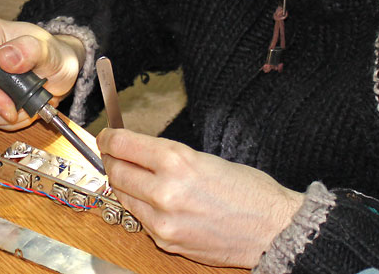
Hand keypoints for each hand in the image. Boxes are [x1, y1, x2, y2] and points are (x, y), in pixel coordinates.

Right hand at [0, 16, 84, 130]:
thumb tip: (5, 57)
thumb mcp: (48, 49)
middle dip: (0, 106)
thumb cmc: (53, 53)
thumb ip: (29, 50)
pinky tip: (23, 111)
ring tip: (29, 106)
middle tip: (25, 109)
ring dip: (6, 115)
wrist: (59, 69)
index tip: (8, 104)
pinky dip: (7, 120)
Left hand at [98, 129, 303, 267]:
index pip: (123, 145)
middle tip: (112, 154)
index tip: (106, 136)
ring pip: (123, 196)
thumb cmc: (248, 191)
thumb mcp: (204, 158)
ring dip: (123, 184)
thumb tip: (138, 152)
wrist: (272, 230)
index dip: (109, 138)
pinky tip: (151, 199)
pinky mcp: (166, 241)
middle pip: (116, 171)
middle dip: (111, 160)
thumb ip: (168, 157)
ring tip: (132, 176)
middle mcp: (164, 190)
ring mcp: (163, 220)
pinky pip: (140, 219)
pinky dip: (140, 206)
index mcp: (176, 161)